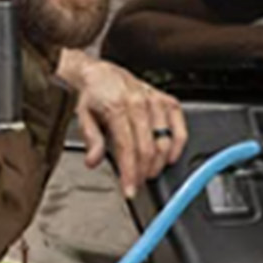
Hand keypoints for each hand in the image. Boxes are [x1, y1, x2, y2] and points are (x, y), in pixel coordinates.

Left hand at [57, 49, 187, 197]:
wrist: (101, 73)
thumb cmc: (93, 94)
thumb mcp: (83, 115)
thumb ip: (91, 139)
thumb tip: (94, 160)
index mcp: (117, 106)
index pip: (127, 147)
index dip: (130, 172)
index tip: (129, 189)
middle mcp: (139, 103)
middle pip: (148, 147)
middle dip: (143, 171)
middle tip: (137, 183)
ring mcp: (156, 101)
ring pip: (164, 141)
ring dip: (158, 163)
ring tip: (148, 173)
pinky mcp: (167, 101)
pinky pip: (180, 127)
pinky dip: (177, 145)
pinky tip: (169, 157)